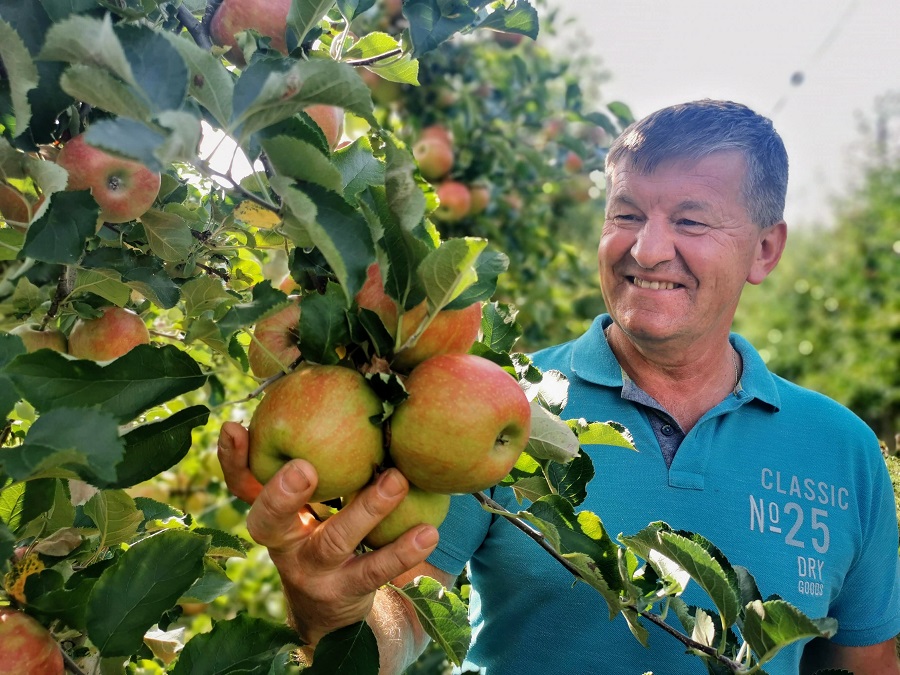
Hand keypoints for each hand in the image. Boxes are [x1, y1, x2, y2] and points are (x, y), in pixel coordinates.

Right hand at [216, 422, 440, 646]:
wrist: (333, 612)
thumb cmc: (328, 531)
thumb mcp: (314, 502)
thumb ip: (319, 458)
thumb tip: (345, 389)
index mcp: (272, 513)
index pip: (242, 485)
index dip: (232, 460)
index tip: (234, 427)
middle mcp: (283, 543)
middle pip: (268, 521)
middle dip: (281, 494)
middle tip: (304, 467)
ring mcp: (312, 571)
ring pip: (334, 541)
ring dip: (367, 509)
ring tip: (396, 480)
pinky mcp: (346, 591)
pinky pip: (375, 569)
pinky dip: (402, 550)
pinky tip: (428, 531)